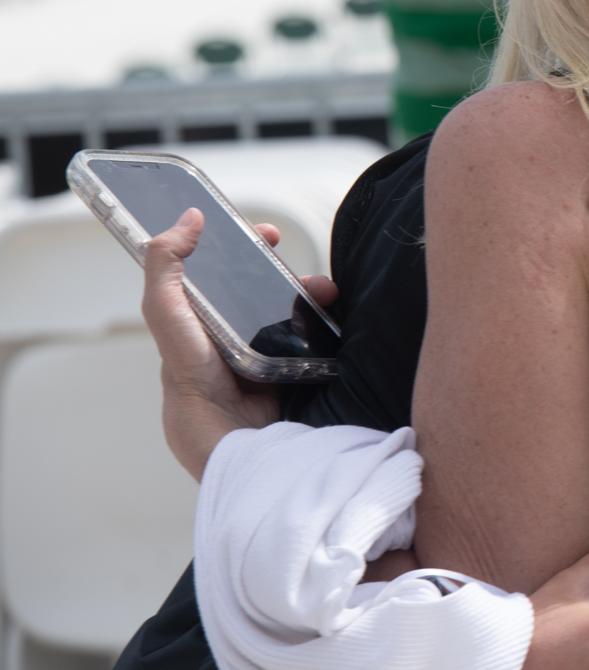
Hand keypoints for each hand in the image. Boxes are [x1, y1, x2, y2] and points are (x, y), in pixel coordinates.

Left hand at [140, 208, 331, 478]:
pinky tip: (341, 319)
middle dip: (288, 271)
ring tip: (329, 292)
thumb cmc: (195, 393)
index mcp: (205, 334)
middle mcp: (239, 347)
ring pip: (301, 316)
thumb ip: (166, 273)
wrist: (238, 449)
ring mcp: (275, 365)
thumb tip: (187, 220)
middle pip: (269, 296)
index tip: (266, 234)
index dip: (244, 251)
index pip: (226, 282)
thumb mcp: (170, 321)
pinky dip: (335, 327)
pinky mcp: (306, 381)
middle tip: (305, 259)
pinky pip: (325, 343)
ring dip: (316, 297)